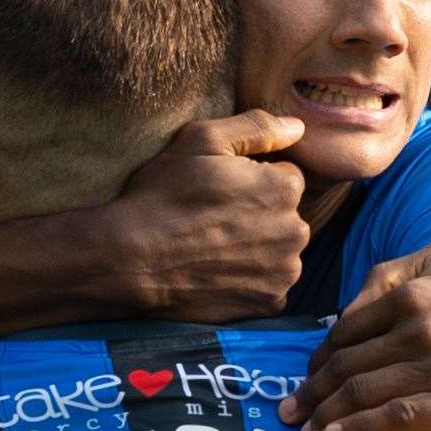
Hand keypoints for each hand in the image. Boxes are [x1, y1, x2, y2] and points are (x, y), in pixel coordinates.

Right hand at [104, 109, 308, 320]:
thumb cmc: (163, 195)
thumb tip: (298, 127)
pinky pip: (268, 284)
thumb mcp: (200, 140)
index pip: (284, 176)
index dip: (251, 179)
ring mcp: (283, 272)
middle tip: (212, 217)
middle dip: (259, 213)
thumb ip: (256, 127)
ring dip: (257, 247)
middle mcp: (295, 231)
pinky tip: (216, 271)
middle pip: (285, 215)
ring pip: (278, 251)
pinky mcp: (268, 303)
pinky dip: (249, 279)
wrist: (132, 260)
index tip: (220, 188)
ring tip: (211, 246)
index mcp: (284, 188)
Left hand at [281, 242, 430, 430]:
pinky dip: (361, 428)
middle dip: (310, 391)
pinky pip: (398, 417)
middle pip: (345, 365)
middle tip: (287, 410)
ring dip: (326, 414)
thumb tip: (349, 302)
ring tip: (304, 430)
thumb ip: (391, 272)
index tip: (303, 378)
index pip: (343, 332)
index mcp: (407, 295)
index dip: (316, 359)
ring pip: (364, 392)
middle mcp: (417, 329)